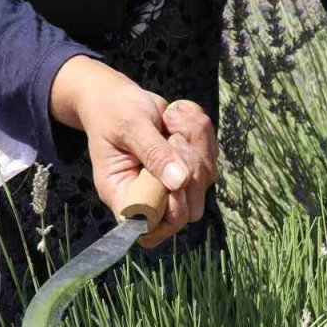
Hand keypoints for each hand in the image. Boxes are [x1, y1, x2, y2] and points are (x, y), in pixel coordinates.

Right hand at [51, 56, 216, 245]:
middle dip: (191, 170)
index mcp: (123, 194)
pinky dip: (201, 132)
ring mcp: (173, 183)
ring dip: (196, 144)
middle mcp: (149, 195)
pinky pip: (211, 156)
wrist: (117, 97)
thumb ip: (155, 153)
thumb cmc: (114, 112)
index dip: (171, 211)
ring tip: (171, 117)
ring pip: (205, 180)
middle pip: (189, 210)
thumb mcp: (131, 127)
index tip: (173, 179)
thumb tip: (180, 182)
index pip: (151, 229)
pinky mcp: (189, 166)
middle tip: (173, 138)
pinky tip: (177, 114)